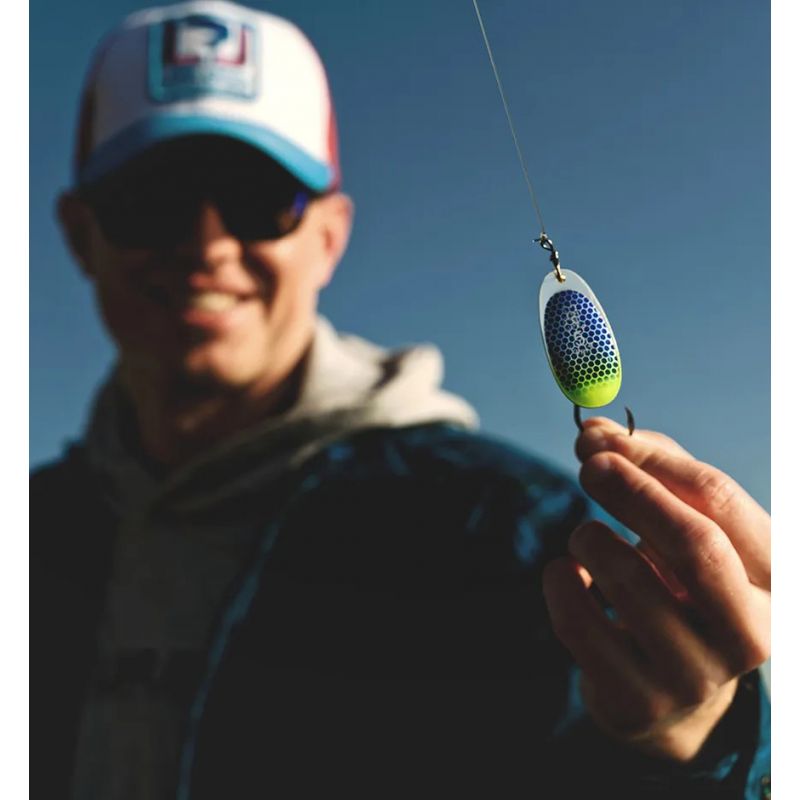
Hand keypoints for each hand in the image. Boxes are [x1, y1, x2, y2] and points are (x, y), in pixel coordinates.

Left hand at [542, 417, 770, 761]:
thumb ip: (648, 469)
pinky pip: (577, 620)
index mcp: (772, 578)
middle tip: (587, 465)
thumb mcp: (682, 524)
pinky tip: (569, 577)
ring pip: (626, 579)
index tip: (600, 441)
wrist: (669, 689)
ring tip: (588, 539)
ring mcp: (696, 677)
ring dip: (589, 538)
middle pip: (692, 544)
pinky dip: (559, 580)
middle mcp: (750, 634)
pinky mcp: (639, 702)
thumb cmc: (678, 585)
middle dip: (630, 493)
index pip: (718, 501)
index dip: (653, 461)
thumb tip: (594, 432)